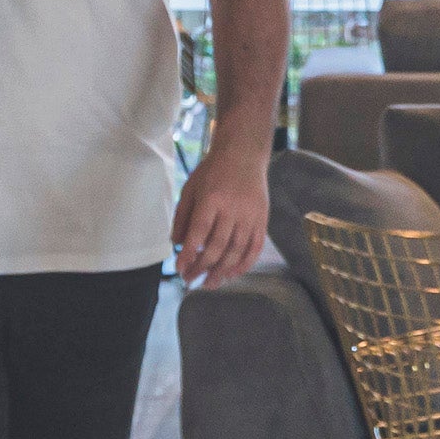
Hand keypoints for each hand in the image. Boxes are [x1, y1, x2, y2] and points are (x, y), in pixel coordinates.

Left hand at [171, 145, 271, 285]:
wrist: (244, 155)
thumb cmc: (213, 172)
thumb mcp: (191, 188)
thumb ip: (182, 216)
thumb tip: (176, 244)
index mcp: (212, 199)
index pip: (199, 233)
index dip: (189, 253)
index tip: (180, 268)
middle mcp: (233, 209)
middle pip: (217, 247)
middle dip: (202, 268)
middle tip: (190, 280)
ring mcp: (250, 216)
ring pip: (236, 251)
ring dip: (221, 272)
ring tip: (209, 283)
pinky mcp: (262, 220)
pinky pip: (255, 248)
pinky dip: (244, 264)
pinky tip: (232, 275)